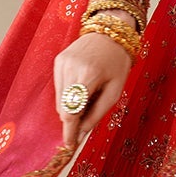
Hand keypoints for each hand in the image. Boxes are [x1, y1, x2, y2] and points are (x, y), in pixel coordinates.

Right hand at [53, 26, 133, 149]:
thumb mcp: (115, 90)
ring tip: (90, 95)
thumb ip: (97, 113)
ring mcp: (62, 63)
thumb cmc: (118, 62)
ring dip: (72, 106)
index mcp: (88, 75)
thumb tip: (82, 132)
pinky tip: (83, 86)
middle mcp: (71, 68)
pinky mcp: (58, 61)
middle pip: (64, 108)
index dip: (69, 131)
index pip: (72, 111)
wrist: (111, 30)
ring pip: (60, 99)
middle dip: (74, 118)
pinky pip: (59, 87)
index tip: (69, 146)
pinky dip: (69, 94)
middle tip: (88, 116)